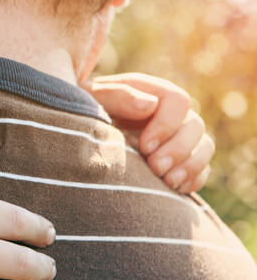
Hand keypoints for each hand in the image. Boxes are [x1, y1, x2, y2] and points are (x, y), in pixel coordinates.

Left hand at [86, 73, 213, 192]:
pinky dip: (193, 179)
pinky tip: (174, 188)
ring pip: (204, 147)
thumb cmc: (80, 111)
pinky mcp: (178, 160)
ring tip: (167, 181)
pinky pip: (201, 169)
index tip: (145, 145)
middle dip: (179, 150)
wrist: (74, 134)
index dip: (167, 124)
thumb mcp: (90, 99)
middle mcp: (168, 113)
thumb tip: (149, 105)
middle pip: (195, 126)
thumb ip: (117, 96)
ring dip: (190, 166)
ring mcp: (176, 137)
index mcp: (150, 92)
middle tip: (155, 168)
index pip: (178, 101)